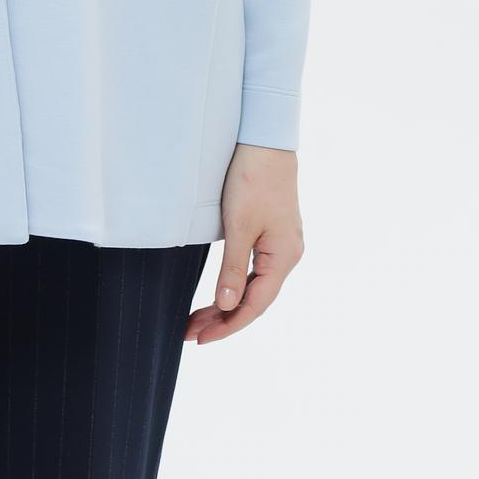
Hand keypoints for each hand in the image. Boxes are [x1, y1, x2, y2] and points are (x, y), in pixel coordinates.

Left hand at [184, 142, 303, 343]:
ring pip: (254, 285)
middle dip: (223, 319)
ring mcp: (282, 244)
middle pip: (254, 299)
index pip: (254, 305)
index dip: (227, 326)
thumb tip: (228, 307)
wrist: (265, 140)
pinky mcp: (274, 233)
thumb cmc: (252, 178)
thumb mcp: (239, 225)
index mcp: (283, 257)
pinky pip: (255, 270)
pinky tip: (221, 293)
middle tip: (191, 333)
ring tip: (199, 319)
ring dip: (228, 303)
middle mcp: (287, 255)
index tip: (200, 339)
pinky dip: (236, 285)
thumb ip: (233, 268)